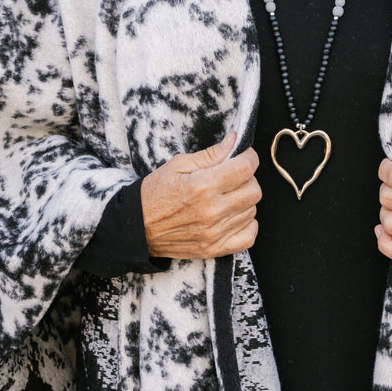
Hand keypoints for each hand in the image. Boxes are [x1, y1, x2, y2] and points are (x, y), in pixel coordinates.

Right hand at [140, 132, 260, 258]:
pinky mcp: (214, 249)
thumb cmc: (155, 193)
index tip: (244, 155)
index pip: (246, 168)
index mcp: (203, 186)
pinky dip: (246, 225)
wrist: (137, 227)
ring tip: (225, 197)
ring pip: (252, 211)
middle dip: (246, 178)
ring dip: (244, 201)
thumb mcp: (178, 165)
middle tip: (231, 176)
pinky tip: (233, 216)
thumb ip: (210, 154)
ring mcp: (214, 233)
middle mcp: (212, 211)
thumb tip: (234, 141)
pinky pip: (249, 237)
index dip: (249, 157)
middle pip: (254, 190)